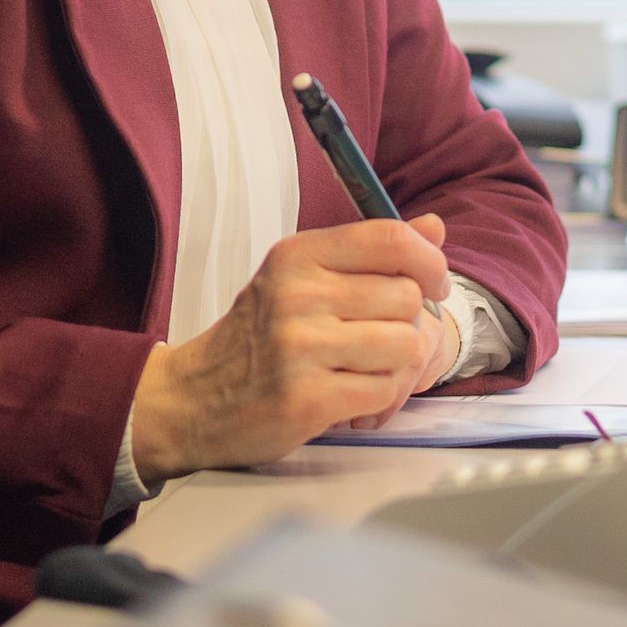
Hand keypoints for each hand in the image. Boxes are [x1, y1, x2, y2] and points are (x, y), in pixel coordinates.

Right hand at [128, 215, 451, 482]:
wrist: (192, 398)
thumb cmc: (256, 337)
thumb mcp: (301, 279)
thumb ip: (369, 254)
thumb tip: (435, 227)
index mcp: (299, 256)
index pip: (390, 239)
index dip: (428, 261)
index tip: (432, 284)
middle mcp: (298, 294)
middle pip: (407, 297)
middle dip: (405, 323)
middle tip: (373, 339)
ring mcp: (301, 347)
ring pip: (404, 346)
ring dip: (393, 365)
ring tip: (359, 369)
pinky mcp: (307, 398)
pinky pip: (385, 390)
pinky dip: (378, 398)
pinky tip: (348, 395)